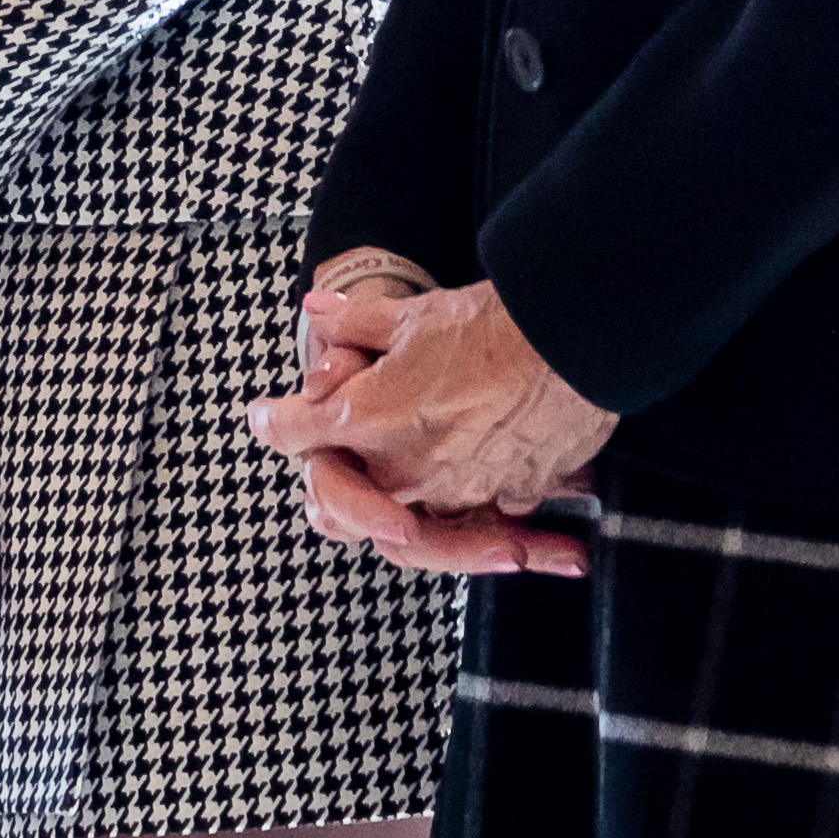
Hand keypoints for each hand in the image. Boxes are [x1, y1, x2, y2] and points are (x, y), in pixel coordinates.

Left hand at [250, 276, 613, 578]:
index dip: (271, 422)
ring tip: (399, 510)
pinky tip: (479, 496)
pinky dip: (476, 513)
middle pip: (339, 505)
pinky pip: (477, 515)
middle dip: (329, 490)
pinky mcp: (507, 494)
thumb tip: (319, 311)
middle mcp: (404, 467)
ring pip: (408, 526)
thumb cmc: (487, 327)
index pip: (290, 434)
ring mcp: (456, 489)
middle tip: (328, 471)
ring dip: (400, 517)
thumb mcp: (406, 315)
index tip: (267, 418)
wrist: (571, 343)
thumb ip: (354, 322)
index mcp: (367, 419)